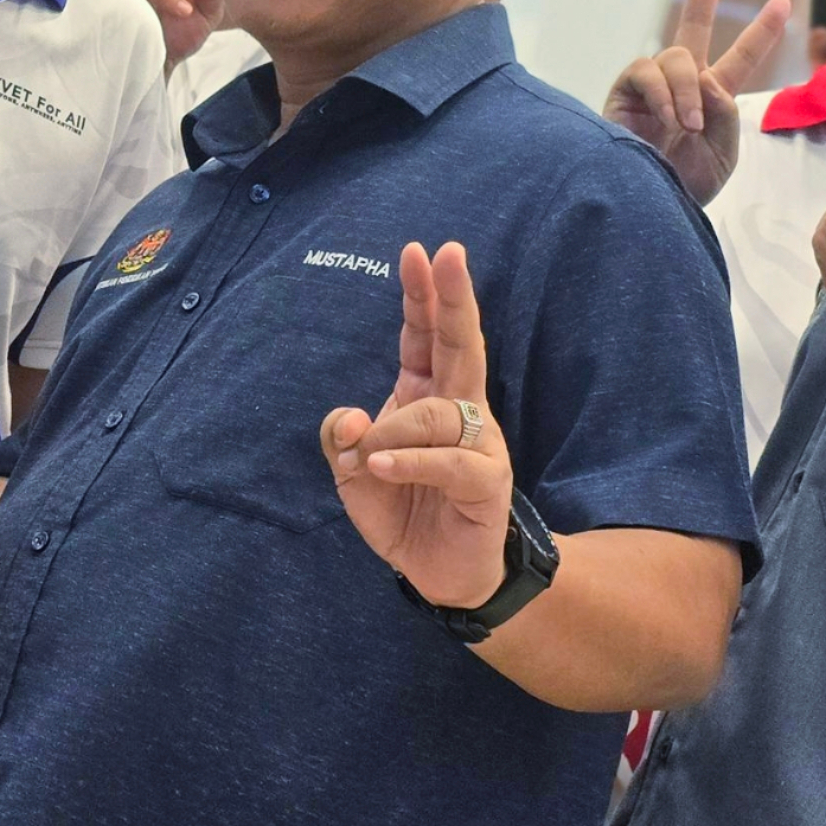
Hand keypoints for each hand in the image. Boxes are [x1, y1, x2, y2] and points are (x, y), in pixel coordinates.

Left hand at [321, 241, 516, 608]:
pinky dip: (410, 461)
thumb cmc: (402, 509)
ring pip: (440, 413)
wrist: (440, 573)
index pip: (425, 335)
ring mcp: (479, 445)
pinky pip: (450, 462)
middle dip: (454, 298)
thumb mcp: (351, 473)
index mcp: (426, 394)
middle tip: (449, 254)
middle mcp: (460, 409)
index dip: (421, 295)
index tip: (417, 252)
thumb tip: (349, 419)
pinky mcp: (485, 484)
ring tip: (368, 459)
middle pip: (461, 345)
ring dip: (396, 430)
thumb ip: (340, 438)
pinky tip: (379, 467)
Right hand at [602, 0, 792, 204]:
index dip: (762, 31)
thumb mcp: (724, 152)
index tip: (784, 1)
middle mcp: (681, 84)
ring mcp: (651, 86)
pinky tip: (671, 120)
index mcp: (712, 99)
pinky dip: (665, 93)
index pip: (740, 57)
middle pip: (692, 25)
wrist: (648, 209)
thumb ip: (726, 112)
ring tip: (688, 126)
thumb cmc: (686, 186)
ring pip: (677, 56)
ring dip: (688, 89)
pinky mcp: (623, 93)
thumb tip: (705, 79)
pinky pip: (647, 71)